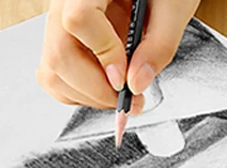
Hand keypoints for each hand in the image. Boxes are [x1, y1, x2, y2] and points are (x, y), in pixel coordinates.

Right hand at [37, 0, 200, 112]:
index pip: (79, 19)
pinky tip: (104, 88)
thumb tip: (136, 84)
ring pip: (53, 71)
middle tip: (127, 98)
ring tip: (118, 95)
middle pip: (60, 54)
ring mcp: (58, 25)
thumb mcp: (173, 7)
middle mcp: (65, 3)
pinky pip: (55, 78)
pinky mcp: (60, 44)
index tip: (124, 78)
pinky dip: (79, 94)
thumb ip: (159, 45)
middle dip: (95, 89)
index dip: (102, 53)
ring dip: (87, 96)